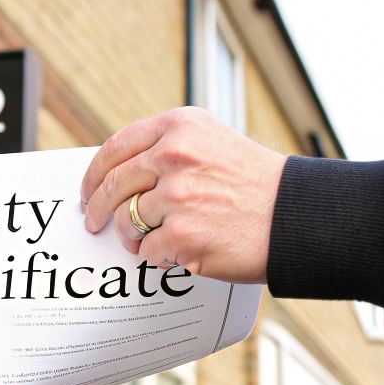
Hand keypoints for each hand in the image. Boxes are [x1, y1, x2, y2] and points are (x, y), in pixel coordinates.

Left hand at [79, 107, 287, 283]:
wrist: (296, 215)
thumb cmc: (255, 183)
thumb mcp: (211, 142)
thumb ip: (166, 148)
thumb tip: (116, 172)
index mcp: (178, 127)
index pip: (115, 148)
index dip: (94, 173)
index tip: (88, 190)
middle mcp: (174, 156)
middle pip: (112, 186)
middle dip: (98, 208)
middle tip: (95, 221)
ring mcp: (178, 197)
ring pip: (127, 222)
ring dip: (135, 235)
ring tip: (159, 237)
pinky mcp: (184, 236)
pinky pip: (148, 251)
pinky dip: (160, 256)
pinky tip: (181, 251)